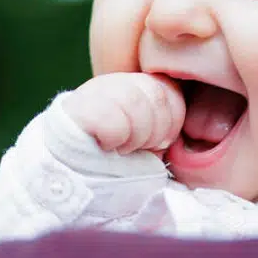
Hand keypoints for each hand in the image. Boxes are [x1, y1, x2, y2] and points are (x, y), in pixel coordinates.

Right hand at [62, 74, 184, 154]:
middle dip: (156, 130)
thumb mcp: (148, 139)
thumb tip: (186, 124)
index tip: (160, 142)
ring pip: (134, 101)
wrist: (71, 176)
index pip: (170, 89)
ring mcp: (93, 91)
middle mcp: (115, 81)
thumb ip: (165, 121)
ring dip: (135, 136)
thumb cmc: (117, 160)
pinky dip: (114, 138)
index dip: (172, 121)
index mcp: (137, 85)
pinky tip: (105, 146)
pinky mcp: (74, 108)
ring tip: (121, 148)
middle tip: (139, 147)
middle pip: (157, 94)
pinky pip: (110, 119)